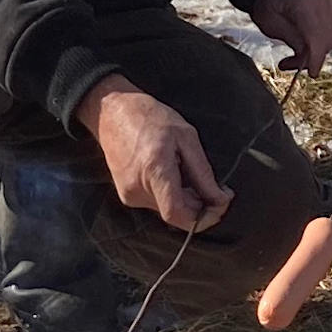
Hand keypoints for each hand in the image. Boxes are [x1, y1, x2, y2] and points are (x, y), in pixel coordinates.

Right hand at [77, 77, 233, 231]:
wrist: (111, 114)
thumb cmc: (149, 118)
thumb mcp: (186, 136)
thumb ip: (202, 172)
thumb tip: (219, 198)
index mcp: (154, 170)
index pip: (177, 214)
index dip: (203, 218)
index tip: (219, 206)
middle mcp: (137, 188)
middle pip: (176, 213)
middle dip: (199, 205)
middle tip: (214, 187)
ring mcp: (129, 194)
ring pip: (168, 209)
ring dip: (185, 198)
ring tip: (185, 171)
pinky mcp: (126, 195)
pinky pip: (157, 203)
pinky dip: (171, 194)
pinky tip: (171, 172)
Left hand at [250, 0, 331, 71]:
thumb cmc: (271, 5)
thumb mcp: (270, 23)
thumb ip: (291, 38)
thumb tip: (309, 57)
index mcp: (302, 0)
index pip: (315, 33)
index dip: (315, 56)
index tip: (313, 74)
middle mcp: (323, 0)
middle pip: (324, 40)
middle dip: (308, 58)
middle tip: (287, 63)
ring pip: (330, 41)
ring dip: (313, 53)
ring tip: (292, 55)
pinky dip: (320, 45)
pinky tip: (306, 44)